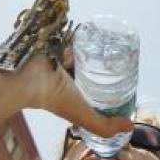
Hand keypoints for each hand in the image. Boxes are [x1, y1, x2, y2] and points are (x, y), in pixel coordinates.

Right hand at [14, 49, 132, 137]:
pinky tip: (97, 34)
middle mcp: (63, 82)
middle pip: (88, 75)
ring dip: (94, 53)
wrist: (29, 78)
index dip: (107, 91)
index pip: (92, 95)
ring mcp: (59, 64)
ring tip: (112, 46)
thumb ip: (104, 125)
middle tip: (121, 61)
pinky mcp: (54, 48)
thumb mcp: (83, 115)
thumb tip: (130, 125)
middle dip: (103, 70)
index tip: (124, 84)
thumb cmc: (55, 98)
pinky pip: (72, 42)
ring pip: (81, 58)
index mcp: (70, 98)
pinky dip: (82, 39)